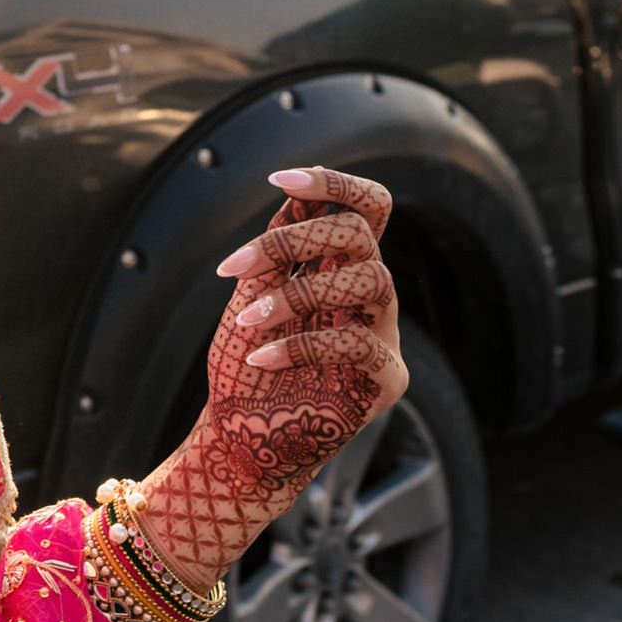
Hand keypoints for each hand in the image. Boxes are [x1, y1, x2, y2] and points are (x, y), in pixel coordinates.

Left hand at [138, 167, 406, 591]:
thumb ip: (272, 257)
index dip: (335, 183)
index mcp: (337, 269)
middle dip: (296, 238)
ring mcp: (382, 336)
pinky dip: (301, 345)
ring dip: (296, 294)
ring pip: (372, 279)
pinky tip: (262, 358)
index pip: (367, 208)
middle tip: (237, 266)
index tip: (280, 180)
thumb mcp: (249, 300)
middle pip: (362, 234)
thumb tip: (289, 199)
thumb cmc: (244, 371)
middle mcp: (367, 297)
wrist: (241, 442)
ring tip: (247, 321)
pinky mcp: (384, 380)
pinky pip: (360, 344)